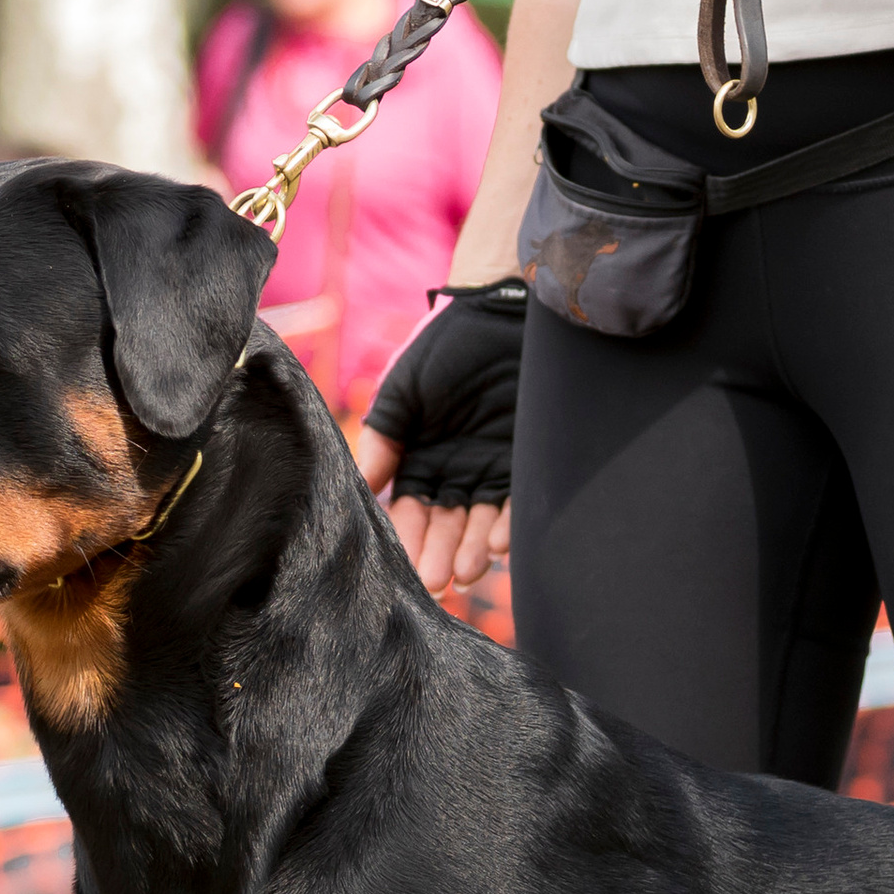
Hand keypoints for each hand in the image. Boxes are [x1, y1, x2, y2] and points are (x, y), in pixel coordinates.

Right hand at [358, 281, 526, 596]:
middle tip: (435, 583)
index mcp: (424, 459)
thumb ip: (384, 433)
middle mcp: (459, 471)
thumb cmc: (445, 347)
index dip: (407, 538)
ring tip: (466, 572)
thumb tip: (365, 482)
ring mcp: (494, 469)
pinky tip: (498, 544)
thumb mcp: (403, 389)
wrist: (502, 311)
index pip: (412, 510)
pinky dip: (509, 525)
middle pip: (447, 525)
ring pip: (482, 521)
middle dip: (440, 554)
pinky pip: (519, 501)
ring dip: (473, 550)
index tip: (402, 568)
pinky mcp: (528, 460)